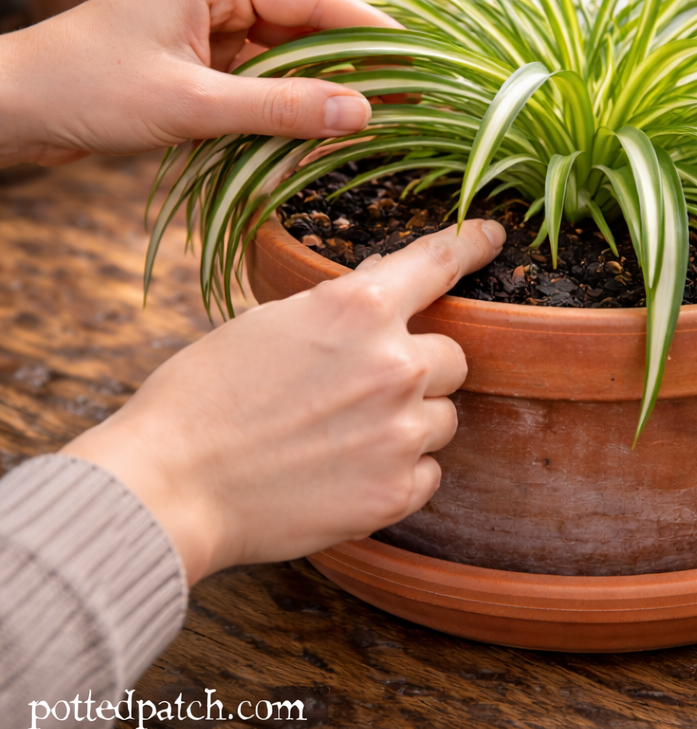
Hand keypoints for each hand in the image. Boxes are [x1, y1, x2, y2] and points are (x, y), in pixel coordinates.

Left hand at [0, 0, 398, 166]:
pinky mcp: (200, 59)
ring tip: (373, 121)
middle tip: (408, 100)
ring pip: (288, 57)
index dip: (374, 31)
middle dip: (354, 65)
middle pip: (308, 26)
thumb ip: (283, 109)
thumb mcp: (195, 104)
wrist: (15, 106)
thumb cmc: (90, 89)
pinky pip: (261, 79)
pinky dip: (286, 104)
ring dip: (320, 90)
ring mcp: (209, 26)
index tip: (421, 60)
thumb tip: (364, 114)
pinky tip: (316, 130)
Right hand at [62, 220, 504, 584]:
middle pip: (453, 356)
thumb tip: (385, 285)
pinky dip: (400, 470)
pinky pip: (428, 471)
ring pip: (444, 417)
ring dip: (410, 421)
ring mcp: (401, 432)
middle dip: (419, 366)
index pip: (438, 262)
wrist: (171, 486)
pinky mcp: (396, 492)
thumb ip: (342, 306)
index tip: (493, 236)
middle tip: (366, 387)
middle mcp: (395, 365)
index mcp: (359, 308)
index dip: (472, 245)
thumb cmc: (204, 395)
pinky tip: (349, 471)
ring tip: (346, 436)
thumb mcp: (271, 321)